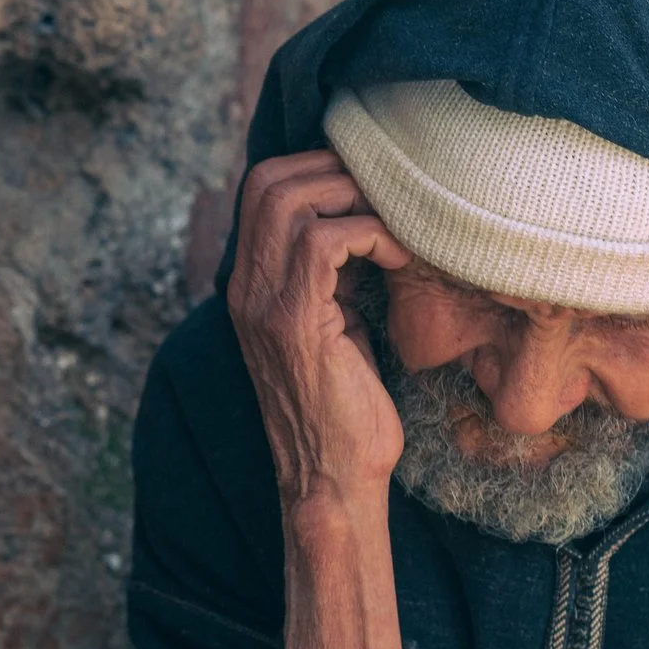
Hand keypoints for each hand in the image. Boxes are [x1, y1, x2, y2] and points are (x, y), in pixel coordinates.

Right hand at [226, 151, 412, 509]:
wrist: (331, 482)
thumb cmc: (346, 412)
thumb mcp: (334, 327)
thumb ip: (332, 278)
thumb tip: (366, 226)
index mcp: (250, 285)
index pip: (260, 186)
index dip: (317, 167)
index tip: (372, 182)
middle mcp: (245, 287)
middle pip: (268, 178)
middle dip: (335, 167)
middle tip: (390, 189)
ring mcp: (263, 303)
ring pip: (291, 198)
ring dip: (354, 194)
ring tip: (397, 218)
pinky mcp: (294, 323)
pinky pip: (326, 242)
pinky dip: (372, 232)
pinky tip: (403, 255)